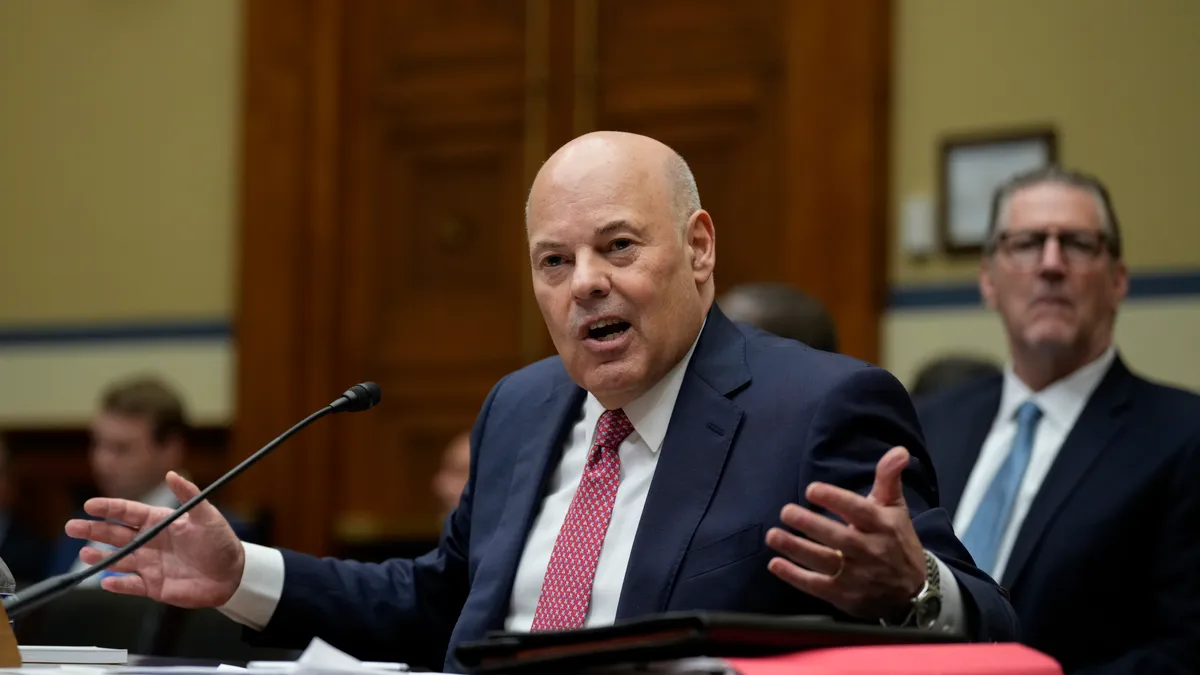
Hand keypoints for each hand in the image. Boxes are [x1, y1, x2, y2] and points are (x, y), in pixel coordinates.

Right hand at [65, 471, 245, 608]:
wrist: (232, 575)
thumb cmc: (221, 543)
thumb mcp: (208, 517)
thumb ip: (190, 496)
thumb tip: (172, 474)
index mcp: (160, 522)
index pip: (129, 512)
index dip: (109, 508)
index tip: (90, 505)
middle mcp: (150, 542)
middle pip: (116, 534)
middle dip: (94, 530)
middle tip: (72, 526)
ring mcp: (149, 564)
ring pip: (118, 560)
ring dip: (101, 557)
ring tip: (85, 553)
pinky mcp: (153, 586)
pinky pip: (130, 585)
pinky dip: (117, 584)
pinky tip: (105, 582)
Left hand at [766, 446, 926, 620]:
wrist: (913, 592)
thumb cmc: (896, 541)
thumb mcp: (895, 509)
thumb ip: (889, 478)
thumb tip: (898, 450)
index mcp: (883, 526)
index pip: (859, 511)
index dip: (835, 500)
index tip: (812, 490)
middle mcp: (871, 551)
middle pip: (839, 538)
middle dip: (811, 524)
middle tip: (786, 511)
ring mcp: (858, 577)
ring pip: (824, 562)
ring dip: (796, 549)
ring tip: (772, 535)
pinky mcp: (845, 596)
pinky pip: (817, 586)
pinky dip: (795, 577)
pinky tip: (775, 564)